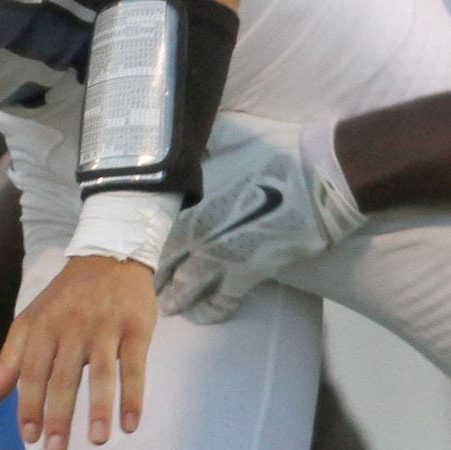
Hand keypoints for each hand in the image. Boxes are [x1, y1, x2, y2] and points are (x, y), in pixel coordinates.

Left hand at [0, 256, 154, 449]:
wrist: (110, 256)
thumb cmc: (65, 299)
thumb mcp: (30, 323)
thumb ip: (9, 362)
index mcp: (43, 326)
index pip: (31, 372)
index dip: (29, 406)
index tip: (31, 437)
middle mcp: (72, 326)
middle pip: (64, 377)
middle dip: (60, 417)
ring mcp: (106, 326)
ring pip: (101, 373)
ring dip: (99, 409)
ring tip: (98, 442)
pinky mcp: (136, 326)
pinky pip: (134, 366)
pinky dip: (133, 396)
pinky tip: (130, 424)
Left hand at [157, 118, 362, 323]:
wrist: (320, 178)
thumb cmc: (275, 151)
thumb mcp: (228, 134)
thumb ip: (201, 142)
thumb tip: (184, 134)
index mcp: (187, 200)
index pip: (150, 228)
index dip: (139, 241)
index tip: (130, 249)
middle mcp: (196, 233)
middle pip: (162, 261)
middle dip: (152, 274)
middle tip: (142, 284)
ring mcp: (220, 257)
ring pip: (186, 287)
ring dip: (174, 298)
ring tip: (168, 306)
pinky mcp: (248, 274)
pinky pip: (222, 302)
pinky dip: (209, 311)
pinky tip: (202, 315)